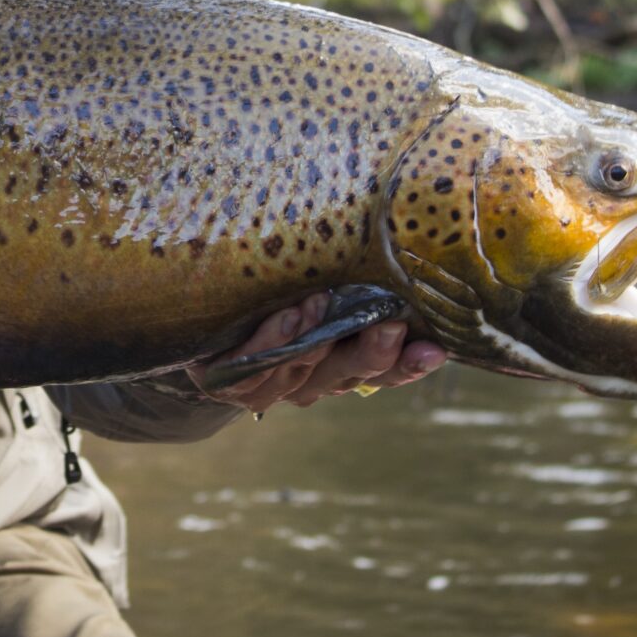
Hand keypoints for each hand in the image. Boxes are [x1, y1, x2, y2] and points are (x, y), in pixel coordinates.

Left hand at [194, 291, 446, 413]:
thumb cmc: (273, 298)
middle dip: (371, 352)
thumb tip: (401, 250)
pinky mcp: (228, 381)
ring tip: (324, 303)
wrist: (201, 328)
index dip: (410, 365)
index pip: (386, 371)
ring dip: (315, 337)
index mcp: (341, 367)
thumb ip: (355, 285)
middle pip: (349, 374)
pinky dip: (274, 339)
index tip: (435, 349)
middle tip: (389, 324)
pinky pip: (254, 365)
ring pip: (300, 369)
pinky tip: (288, 315)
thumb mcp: (319, 289)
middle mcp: (311, 383)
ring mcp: (270, 386)